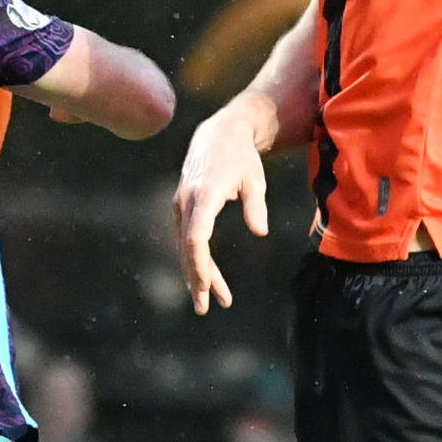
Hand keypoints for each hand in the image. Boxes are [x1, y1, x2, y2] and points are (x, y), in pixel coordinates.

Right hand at [174, 97, 271, 313]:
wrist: (219, 133)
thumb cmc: (241, 157)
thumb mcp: (255, 179)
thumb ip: (255, 205)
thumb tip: (260, 232)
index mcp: (205, 194)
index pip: (196, 237)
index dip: (199, 264)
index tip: (206, 287)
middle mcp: (187, 200)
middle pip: (188, 248)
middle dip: (197, 279)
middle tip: (206, 308)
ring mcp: (181, 203)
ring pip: (185, 246)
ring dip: (196, 273)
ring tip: (211, 300)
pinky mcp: (182, 206)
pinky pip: (187, 238)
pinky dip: (195, 259)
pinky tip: (205, 277)